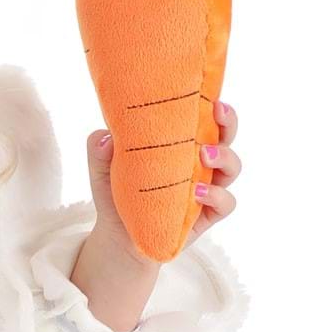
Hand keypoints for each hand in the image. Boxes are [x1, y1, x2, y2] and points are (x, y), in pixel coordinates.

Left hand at [88, 96, 243, 246]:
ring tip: (204, 156)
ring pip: (232, 166)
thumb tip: (105, 137)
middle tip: (218, 113)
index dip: (212, 103)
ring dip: (224, 157)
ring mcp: (207, 186)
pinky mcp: (208, 213)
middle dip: (229, 122)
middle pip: (226, 135)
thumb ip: (99, 150)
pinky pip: (226, 203)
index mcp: (180, 141)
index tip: (211, 94)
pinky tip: (198, 193)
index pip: (203, 117)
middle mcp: (199, 160)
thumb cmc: (115, 194)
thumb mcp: (101, 169)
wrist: (117, 237)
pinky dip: (217, 195)